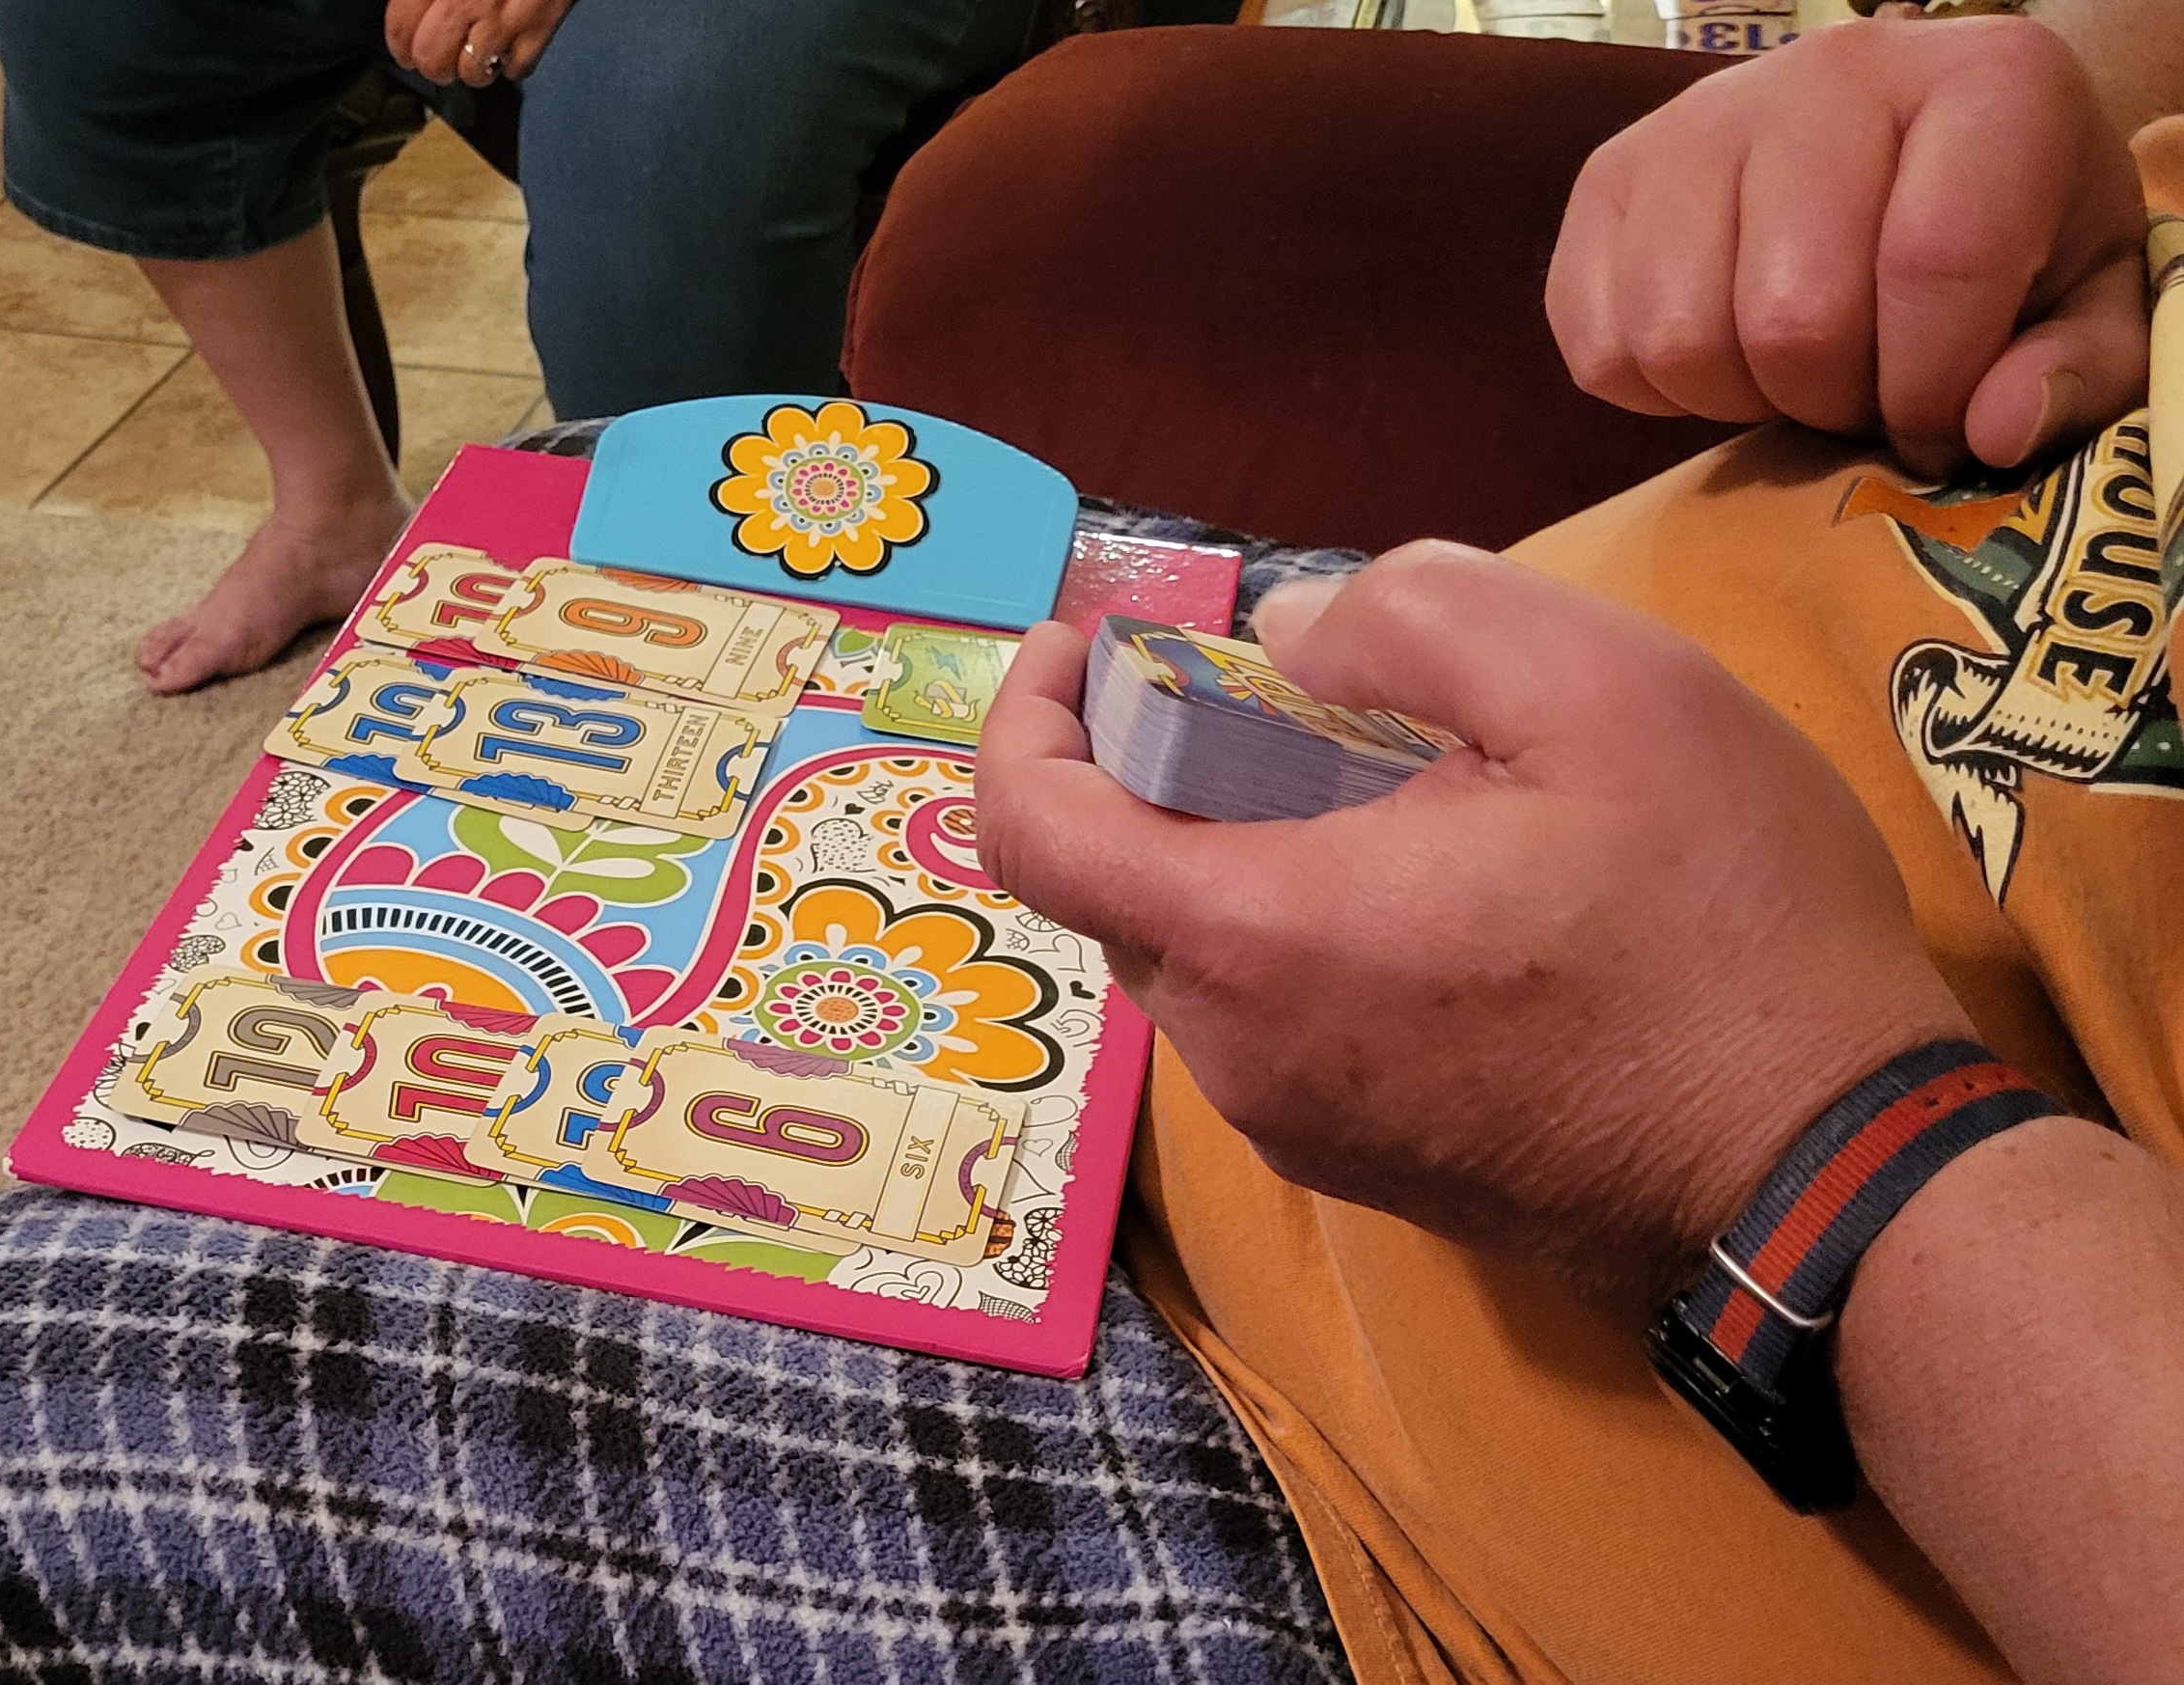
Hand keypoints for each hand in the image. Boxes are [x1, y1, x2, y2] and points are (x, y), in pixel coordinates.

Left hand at [386, 0, 573, 85]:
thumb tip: (409, 5)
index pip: (401, 28)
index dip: (399, 45)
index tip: (404, 48)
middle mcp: (465, 1)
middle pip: (433, 61)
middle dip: (431, 65)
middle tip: (436, 57)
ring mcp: (504, 20)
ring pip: (473, 74)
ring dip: (469, 68)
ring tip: (473, 50)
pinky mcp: (540, 30)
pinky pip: (516, 70)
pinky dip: (508, 64)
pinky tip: (506, 45)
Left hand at [976, 545, 1973, 1311]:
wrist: (1824, 1180)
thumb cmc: (1723, 924)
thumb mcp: (1598, 684)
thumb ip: (1409, 612)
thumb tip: (1289, 637)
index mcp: (1257, 936)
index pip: (1029, 826)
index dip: (1027, 711)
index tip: (1089, 643)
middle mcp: (1239, 1056)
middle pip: (1120, 882)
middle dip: (1166, 764)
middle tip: (1297, 692)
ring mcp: (1298, 1127)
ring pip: (1203, 951)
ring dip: (1250, 846)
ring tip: (1405, 788)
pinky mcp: (1363, 1164)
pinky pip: (1274, 1018)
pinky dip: (1304, 927)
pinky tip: (1447, 892)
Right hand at [1545, 16, 2146, 477]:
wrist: (1903, 154)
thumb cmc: (2010, 235)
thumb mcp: (2088, 299)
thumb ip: (2078, 371)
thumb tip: (1991, 433)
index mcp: (1984, 81)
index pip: (1938, 259)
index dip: (1934, 389)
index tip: (1938, 425)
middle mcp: (1829, 72)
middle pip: (1792, 317)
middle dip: (1831, 399)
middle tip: (1860, 389)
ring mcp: (1697, 120)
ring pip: (1678, 339)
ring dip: (1739, 398)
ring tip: (1790, 370)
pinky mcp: (1607, 179)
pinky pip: (1599, 347)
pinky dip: (1656, 392)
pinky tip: (1721, 355)